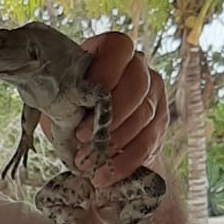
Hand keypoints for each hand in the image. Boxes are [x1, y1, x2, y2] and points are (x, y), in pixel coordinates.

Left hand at [74, 31, 167, 185]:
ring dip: (114, 143)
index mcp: (113, 49)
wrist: (86, 122)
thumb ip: (65, 98)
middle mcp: (140, 67)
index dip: (106, 72)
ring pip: (145, 116)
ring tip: (86, 163)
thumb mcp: (62, 94)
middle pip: (137, 86)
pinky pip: (150, 142)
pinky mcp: (160, 122)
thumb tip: (65, 116)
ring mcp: (155, 94)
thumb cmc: (69, 101)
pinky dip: (126, 162)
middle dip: (110, 115)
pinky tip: (106, 175)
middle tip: (82, 138)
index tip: (84, 99)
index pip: (120, 48)